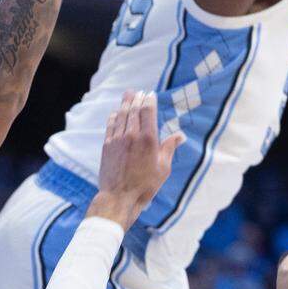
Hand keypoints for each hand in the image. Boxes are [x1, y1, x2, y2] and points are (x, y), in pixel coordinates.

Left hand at [89, 92, 184, 229]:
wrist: (119, 197)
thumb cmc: (145, 185)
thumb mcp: (163, 168)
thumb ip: (169, 148)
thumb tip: (180, 135)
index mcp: (148, 139)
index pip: (148, 112)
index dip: (149, 100)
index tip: (150, 94)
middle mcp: (132, 135)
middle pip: (134, 110)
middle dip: (136, 99)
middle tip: (138, 91)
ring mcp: (117, 140)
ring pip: (121, 116)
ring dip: (125, 104)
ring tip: (127, 95)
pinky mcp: (107, 147)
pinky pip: (110, 126)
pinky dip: (113, 117)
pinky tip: (115, 113)